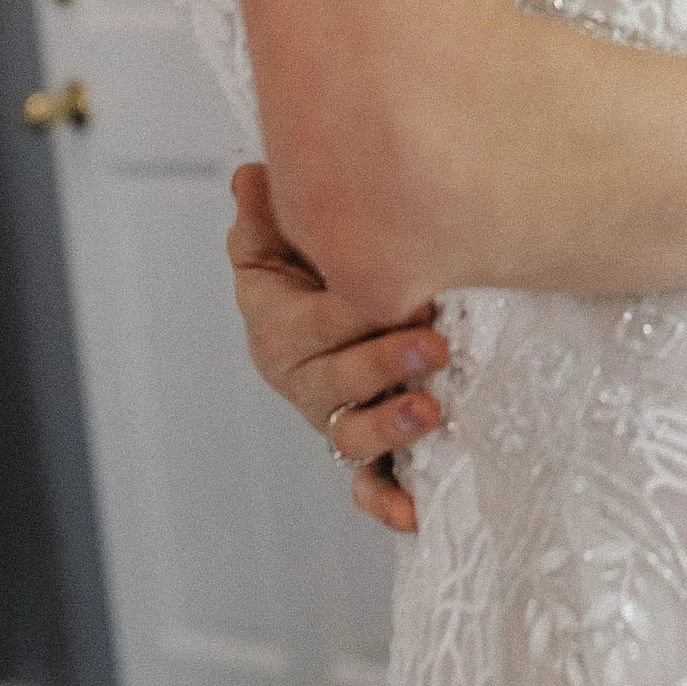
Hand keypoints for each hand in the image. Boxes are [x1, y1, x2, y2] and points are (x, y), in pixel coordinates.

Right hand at [226, 163, 446, 533]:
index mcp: (281, 329)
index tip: (408, 293)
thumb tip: (252, 172)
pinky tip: (416, 512)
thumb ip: (268, 211)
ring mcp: (334, 418)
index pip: (313, 324)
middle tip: (434, 344)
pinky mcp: (365, 451)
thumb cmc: (307, 267)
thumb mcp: (280, 237)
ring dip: (391, 427)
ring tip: (430, 411)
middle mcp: (305, 381)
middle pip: (337, 382)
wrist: (323, 306)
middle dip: (385, 363)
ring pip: (352, 434)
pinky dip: (387, 501)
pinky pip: (368, 484)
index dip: (356, 314)